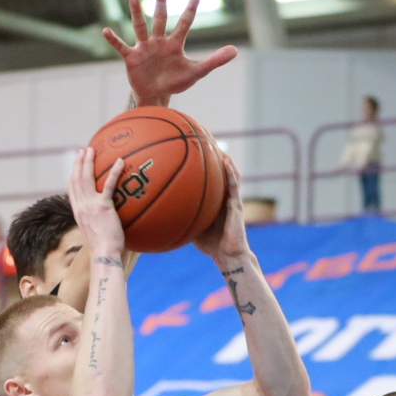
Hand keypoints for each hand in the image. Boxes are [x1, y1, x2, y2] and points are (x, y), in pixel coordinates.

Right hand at [65, 145, 125, 256]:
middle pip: (76, 179)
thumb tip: (108, 221)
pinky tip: (120, 161)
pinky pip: (109, 184)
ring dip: (88, 161)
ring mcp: (90, 205)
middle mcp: (81, 206)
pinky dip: (114, 171)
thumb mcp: (96, 234)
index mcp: (78, 212)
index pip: (72, 190)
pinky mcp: (103, 206)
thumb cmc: (104, 249)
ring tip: (92, 149)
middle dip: (79, 163)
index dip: (73, 175)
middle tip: (83, 151)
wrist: (104, 255)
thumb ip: (99, 223)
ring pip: (86, 177)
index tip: (76, 166)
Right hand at [106, 0, 238, 106]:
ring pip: (140, 26)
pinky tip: (106, 30)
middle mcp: (159, 41)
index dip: (191, 10)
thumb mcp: (197, 72)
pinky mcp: (132, 57)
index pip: (185, 23)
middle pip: (161, 17)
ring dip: (137, 11)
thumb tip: (236, 51)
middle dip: (162, 0)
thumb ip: (215, 60)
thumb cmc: (176, 81)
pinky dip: (114, 40)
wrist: (156, 95)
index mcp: (175, 43)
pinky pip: (121, 46)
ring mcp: (144, 47)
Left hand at [189, 150, 247, 266]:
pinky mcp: (237, 204)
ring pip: (229, 174)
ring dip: (223, 158)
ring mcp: (231, 199)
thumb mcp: (190, 227)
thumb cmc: (210, 245)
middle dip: (211, 157)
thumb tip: (158, 213)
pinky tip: (225, 161)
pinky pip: (234, 185)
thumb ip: (179, 218)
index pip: (208, 180)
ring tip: (216, 144)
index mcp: (214, 201)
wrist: (227, 255)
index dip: (201, 166)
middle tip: (201, 140)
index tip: (191, 151)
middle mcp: (223, 197)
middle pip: (218, 173)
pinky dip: (231, 172)